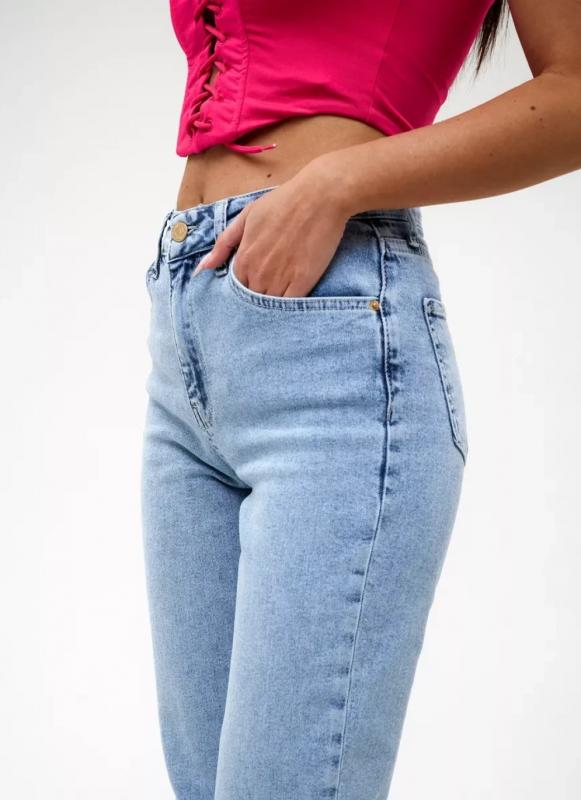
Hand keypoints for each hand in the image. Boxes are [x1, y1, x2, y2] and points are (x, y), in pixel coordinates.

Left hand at [192, 163, 350, 296]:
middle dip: (257, 297)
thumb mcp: (246, 217)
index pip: (236, 287)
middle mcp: (258, 273)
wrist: (318, 197)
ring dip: (271, 305)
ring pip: (269, 306)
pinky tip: (289, 303)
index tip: (252, 283)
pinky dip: (287, 308)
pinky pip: (289, 306)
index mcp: (243, 258)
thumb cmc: (282, 203)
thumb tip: (202, 269)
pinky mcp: (302, 283)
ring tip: (278, 297)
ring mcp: (280, 280)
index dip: (244, 287)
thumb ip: (223, 245)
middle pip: (252, 299)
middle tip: (267, 291)